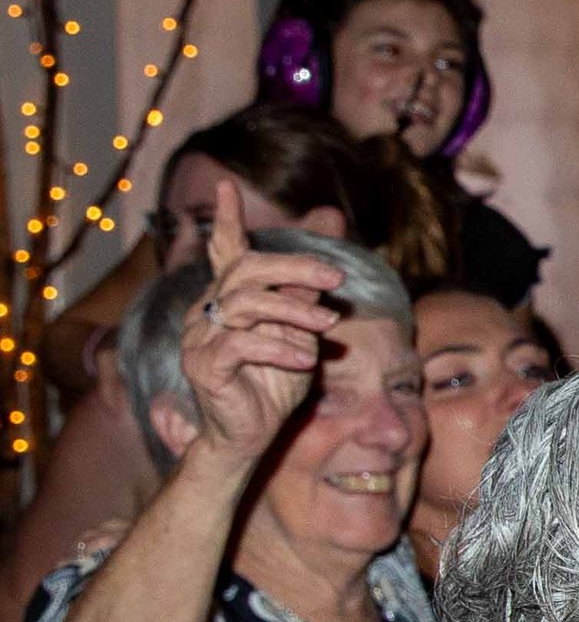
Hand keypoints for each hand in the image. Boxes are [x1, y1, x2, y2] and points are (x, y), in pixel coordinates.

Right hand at [180, 178, 339, 465]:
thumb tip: (328, 243)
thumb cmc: (275, 383)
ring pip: (247, 304)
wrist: (250, 436)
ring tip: (328, 329)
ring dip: (296, 314)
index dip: (228, 220)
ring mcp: (198, 337)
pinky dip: (279, 348)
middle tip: (336, 279)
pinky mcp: (202, 365)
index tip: (226, 185)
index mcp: (228, 298)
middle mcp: (207, 310)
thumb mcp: (300, 332)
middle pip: (247, 270)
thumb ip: (308, 291)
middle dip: (296, 269)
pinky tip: (305, 360)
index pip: (226, 251)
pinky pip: (241, 343)